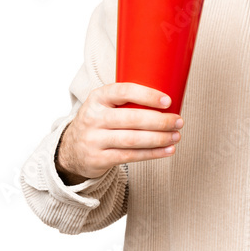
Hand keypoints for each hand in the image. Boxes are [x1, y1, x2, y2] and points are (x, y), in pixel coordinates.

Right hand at [55, 83, 182, 184]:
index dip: (147, 95)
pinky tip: (167, 150)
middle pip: (132, 118)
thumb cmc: (99, 122)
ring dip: (159, 138)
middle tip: (178, 121)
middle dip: (160, 120)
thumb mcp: (104, 105)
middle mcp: (93, 117)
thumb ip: (127, 100)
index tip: (168, 100)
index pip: (123, 91)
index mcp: (98, 97)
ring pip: (133, 140)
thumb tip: (169, 99)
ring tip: (176, 136)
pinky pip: (130, 156)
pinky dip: (152, 154)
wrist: (71, 149)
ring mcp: (94, 140)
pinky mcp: (98, 159)